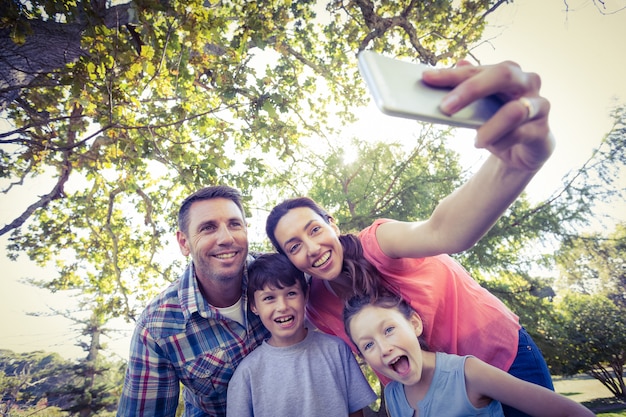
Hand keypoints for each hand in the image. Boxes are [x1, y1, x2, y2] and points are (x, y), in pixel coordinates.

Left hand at [421, 60, 554, 171]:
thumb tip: (445, 71)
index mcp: (507, 72)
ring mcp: (539, 106)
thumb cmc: (496, 122)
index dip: (451, 74)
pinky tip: (489, 146)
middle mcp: (527, 82)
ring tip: (476, 140)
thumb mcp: (475, 109)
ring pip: (515, 110)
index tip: (427, 78)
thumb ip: (462, 91)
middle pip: (503, 74)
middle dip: (472, 89)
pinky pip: (520, 134)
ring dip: (490, 127)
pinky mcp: (543, 131)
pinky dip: (501, 142)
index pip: (476, 70)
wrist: (521, 150)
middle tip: (445, 107)